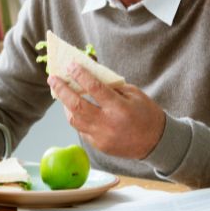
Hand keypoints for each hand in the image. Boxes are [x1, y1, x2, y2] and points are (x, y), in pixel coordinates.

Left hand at [48, 63, 165, 159]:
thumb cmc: (146, 113)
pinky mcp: (98, 146)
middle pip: (77, 106)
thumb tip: (88, 73)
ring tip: (61, 92)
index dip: (80, 75)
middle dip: (62, 90)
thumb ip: (111, 86)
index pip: (95, 89)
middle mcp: (108, 124)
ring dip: (65, 105)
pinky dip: (76, 117)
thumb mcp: (134, 94)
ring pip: (74, 119)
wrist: (157, 142)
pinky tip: (75, 108)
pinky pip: (81, 129)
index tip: (70, 65)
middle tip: (52, 78)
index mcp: (120, 108)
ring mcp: (101, 137)